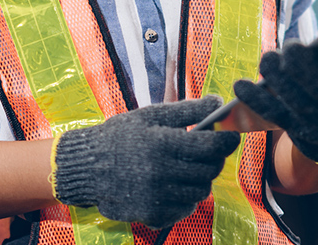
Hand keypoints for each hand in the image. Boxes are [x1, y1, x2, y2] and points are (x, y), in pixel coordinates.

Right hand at [52, 96, 239, 228]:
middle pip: (210, 171)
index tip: (231, 137)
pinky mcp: (151, 214)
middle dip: (214, 160)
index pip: (211, 146)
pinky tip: (174, 186)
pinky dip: (186, 199)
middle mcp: (161, 172)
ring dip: (200, 180)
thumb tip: (218, 101)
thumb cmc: (120, 136)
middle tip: (207, 152)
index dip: (227, 141)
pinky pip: (185, 210)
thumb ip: (187, 110)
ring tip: (187, 168)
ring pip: (200, 192)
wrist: (86, 167)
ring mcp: (156, 196)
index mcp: (162, 143)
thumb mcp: (150, 115)